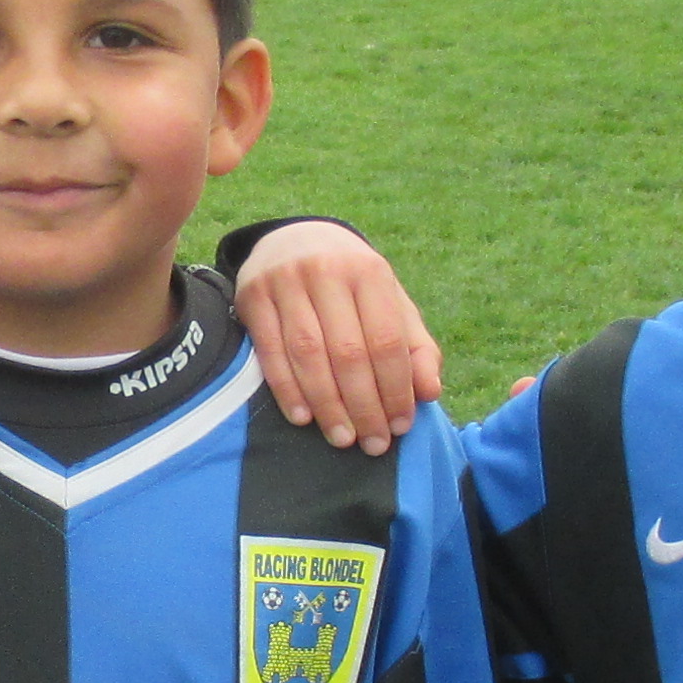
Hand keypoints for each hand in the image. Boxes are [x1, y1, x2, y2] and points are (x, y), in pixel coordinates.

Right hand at [236, 221, 443, 451]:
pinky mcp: (252, 297)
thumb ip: (415, 347)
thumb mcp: (390, 303)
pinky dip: (287, 390)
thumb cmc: (351, 284)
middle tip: (372, 444)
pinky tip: (303, 418)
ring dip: (327, 405)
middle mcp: (326, 271)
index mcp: (369, 271)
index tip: (399, 427)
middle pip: (348, 352)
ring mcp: (285, 282)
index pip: (386, 340)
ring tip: (342, 438)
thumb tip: (429, 393)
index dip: (395, 389)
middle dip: (363, 405)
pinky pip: (270, 353)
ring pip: (308, 355)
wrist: (294, 239)